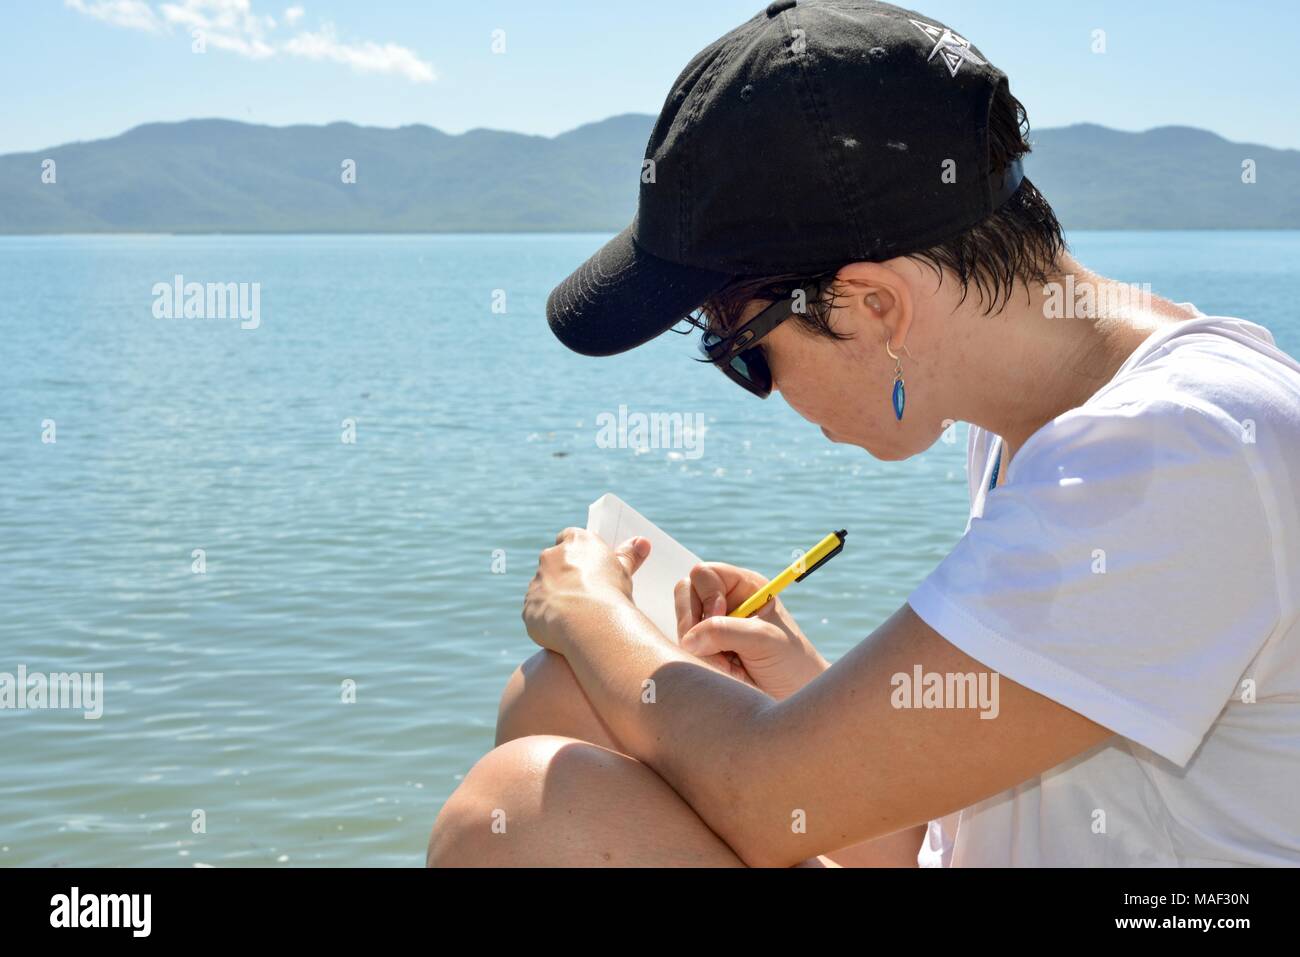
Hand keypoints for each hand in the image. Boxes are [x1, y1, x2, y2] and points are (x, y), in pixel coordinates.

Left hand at [522, 528, 649, 654]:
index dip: (579, 553)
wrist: (588, 623)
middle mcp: (551, 556)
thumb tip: (641, 542)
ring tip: (577, 617)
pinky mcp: (529, 605)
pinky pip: (537, 610)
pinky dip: (547, 618)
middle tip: (585, 594)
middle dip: (565, 576)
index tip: (589, 567)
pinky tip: (564, 630)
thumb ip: (628, 556)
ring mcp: (537, 581)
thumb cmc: (611, 593)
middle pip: (555, 562)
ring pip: (544, 587)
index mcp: (575, 541)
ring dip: (555, 598)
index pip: (571, 537)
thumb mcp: (624, 572)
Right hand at [674, 563, 828, 699]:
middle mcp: (725, 602)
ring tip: (727, 665)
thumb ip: (726, 632)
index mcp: (744, 587)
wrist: (796, 697)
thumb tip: (688, 639)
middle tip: (714, 647)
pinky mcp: (705, 650)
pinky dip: (698, 662)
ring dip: (697, 647)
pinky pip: (684, 649)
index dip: (706, 595)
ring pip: (682, 625)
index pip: (704, 574)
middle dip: (692, 621)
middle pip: (685, 594)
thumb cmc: (791, 663)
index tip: (719, 617)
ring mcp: (712, 626)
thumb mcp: (764, 641)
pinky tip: (723, 672)